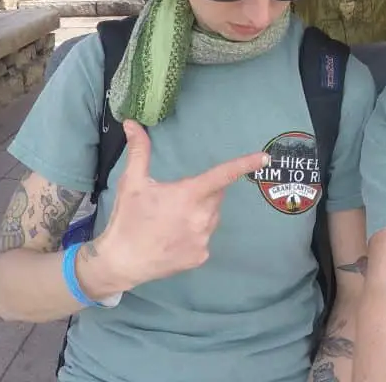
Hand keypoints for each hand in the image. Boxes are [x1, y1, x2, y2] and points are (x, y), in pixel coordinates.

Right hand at [95, 119, 269, 290]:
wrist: (121, 263)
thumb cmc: (127, 219)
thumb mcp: (131, 182)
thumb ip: (139, 151)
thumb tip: (132, 123)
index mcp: (188, 196)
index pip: (222, 175)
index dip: (244, 165)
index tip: (264, 158)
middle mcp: (202, 217)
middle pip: (215, 195)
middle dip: (203, 191)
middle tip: (176, 198)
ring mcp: (203, 239)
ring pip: (212, 216)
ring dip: (200, 212)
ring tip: (171, 220)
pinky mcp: (201, 256)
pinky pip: (205, 236)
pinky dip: (195, 233)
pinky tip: (173, 237)